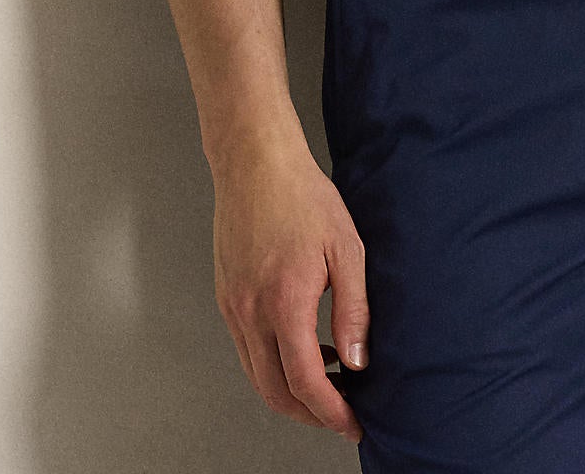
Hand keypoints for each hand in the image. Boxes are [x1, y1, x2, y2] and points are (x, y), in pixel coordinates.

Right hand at [211, 137, 368, 443]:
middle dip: (310, 414)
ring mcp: (233, 307)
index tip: (353, 423)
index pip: (306, 383)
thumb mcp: (346, 248)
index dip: (331, 412)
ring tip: (329, 380)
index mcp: (284, 303)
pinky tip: (303, 345)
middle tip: (341, 413)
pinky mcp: (226, 297)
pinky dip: (273, 363)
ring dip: (290, 391)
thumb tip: (359, 361)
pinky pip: (247, 349)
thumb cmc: (302, 196)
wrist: (255, 162)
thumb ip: (353, 310)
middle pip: (275, 392)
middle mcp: (250, 313)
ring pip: (256, 375)